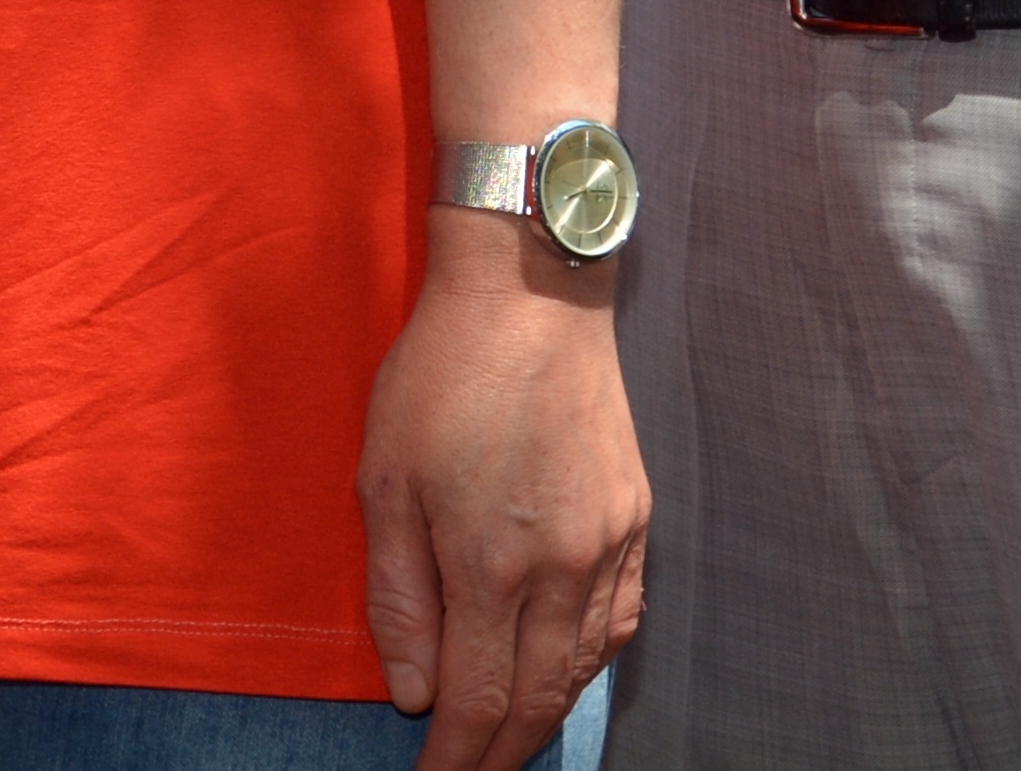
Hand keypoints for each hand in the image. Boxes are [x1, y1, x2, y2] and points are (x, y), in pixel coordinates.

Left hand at [357, 226, 640, 770]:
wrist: (530, 295)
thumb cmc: (439, 378)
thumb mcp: (383, 481)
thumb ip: (399, 597)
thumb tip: (415, 694)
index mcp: (491, 561)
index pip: (480, 698)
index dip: (457, 756)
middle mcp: (563, 566)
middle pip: (538, 698)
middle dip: (500, 752)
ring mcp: (611, 545)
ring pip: (583, 667)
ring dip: (545, 714)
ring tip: (506, 739)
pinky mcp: (637, 520)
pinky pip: (620, 620)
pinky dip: (588, 662)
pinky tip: (563, 671)